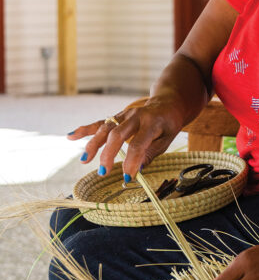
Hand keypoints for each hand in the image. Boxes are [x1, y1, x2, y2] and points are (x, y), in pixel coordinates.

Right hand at [67, 93, 184, 179]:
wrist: (167, 103)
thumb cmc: (168, 125)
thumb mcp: (166, 140)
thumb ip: (150, 154)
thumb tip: (136, 171)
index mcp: (152, 123)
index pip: (139, 143)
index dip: (132, 161)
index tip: (127, 176)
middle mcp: (136, 116)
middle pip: (118, 134)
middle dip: (108, 154)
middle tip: (103, 172)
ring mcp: (125, 114)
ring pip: (105, 128)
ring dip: (94, 145)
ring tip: (85, 161)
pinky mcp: (117, 116)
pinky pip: (99, 123)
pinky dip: (84, 130)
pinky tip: (70, 136)